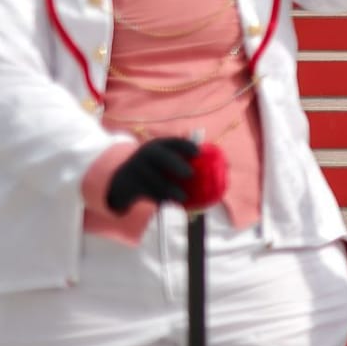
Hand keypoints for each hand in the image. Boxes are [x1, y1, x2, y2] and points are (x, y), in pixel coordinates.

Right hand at [106, 138, 226, 213]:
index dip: (185, 145)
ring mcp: (136, 169)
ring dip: (170, 189)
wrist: (122, 182)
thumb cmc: (155, 170)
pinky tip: (169, 203)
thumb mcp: (165, 160)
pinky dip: (160, 199)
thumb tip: (223, 166)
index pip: (173, 142)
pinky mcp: (131, 185)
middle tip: (190, 174)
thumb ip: (186, 161)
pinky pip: (147, 193)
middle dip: (175, 164)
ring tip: (183, 197)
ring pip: (155, 180)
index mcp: (159, 145)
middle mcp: (146, 154)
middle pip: (159, 156)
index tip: (198, 152)